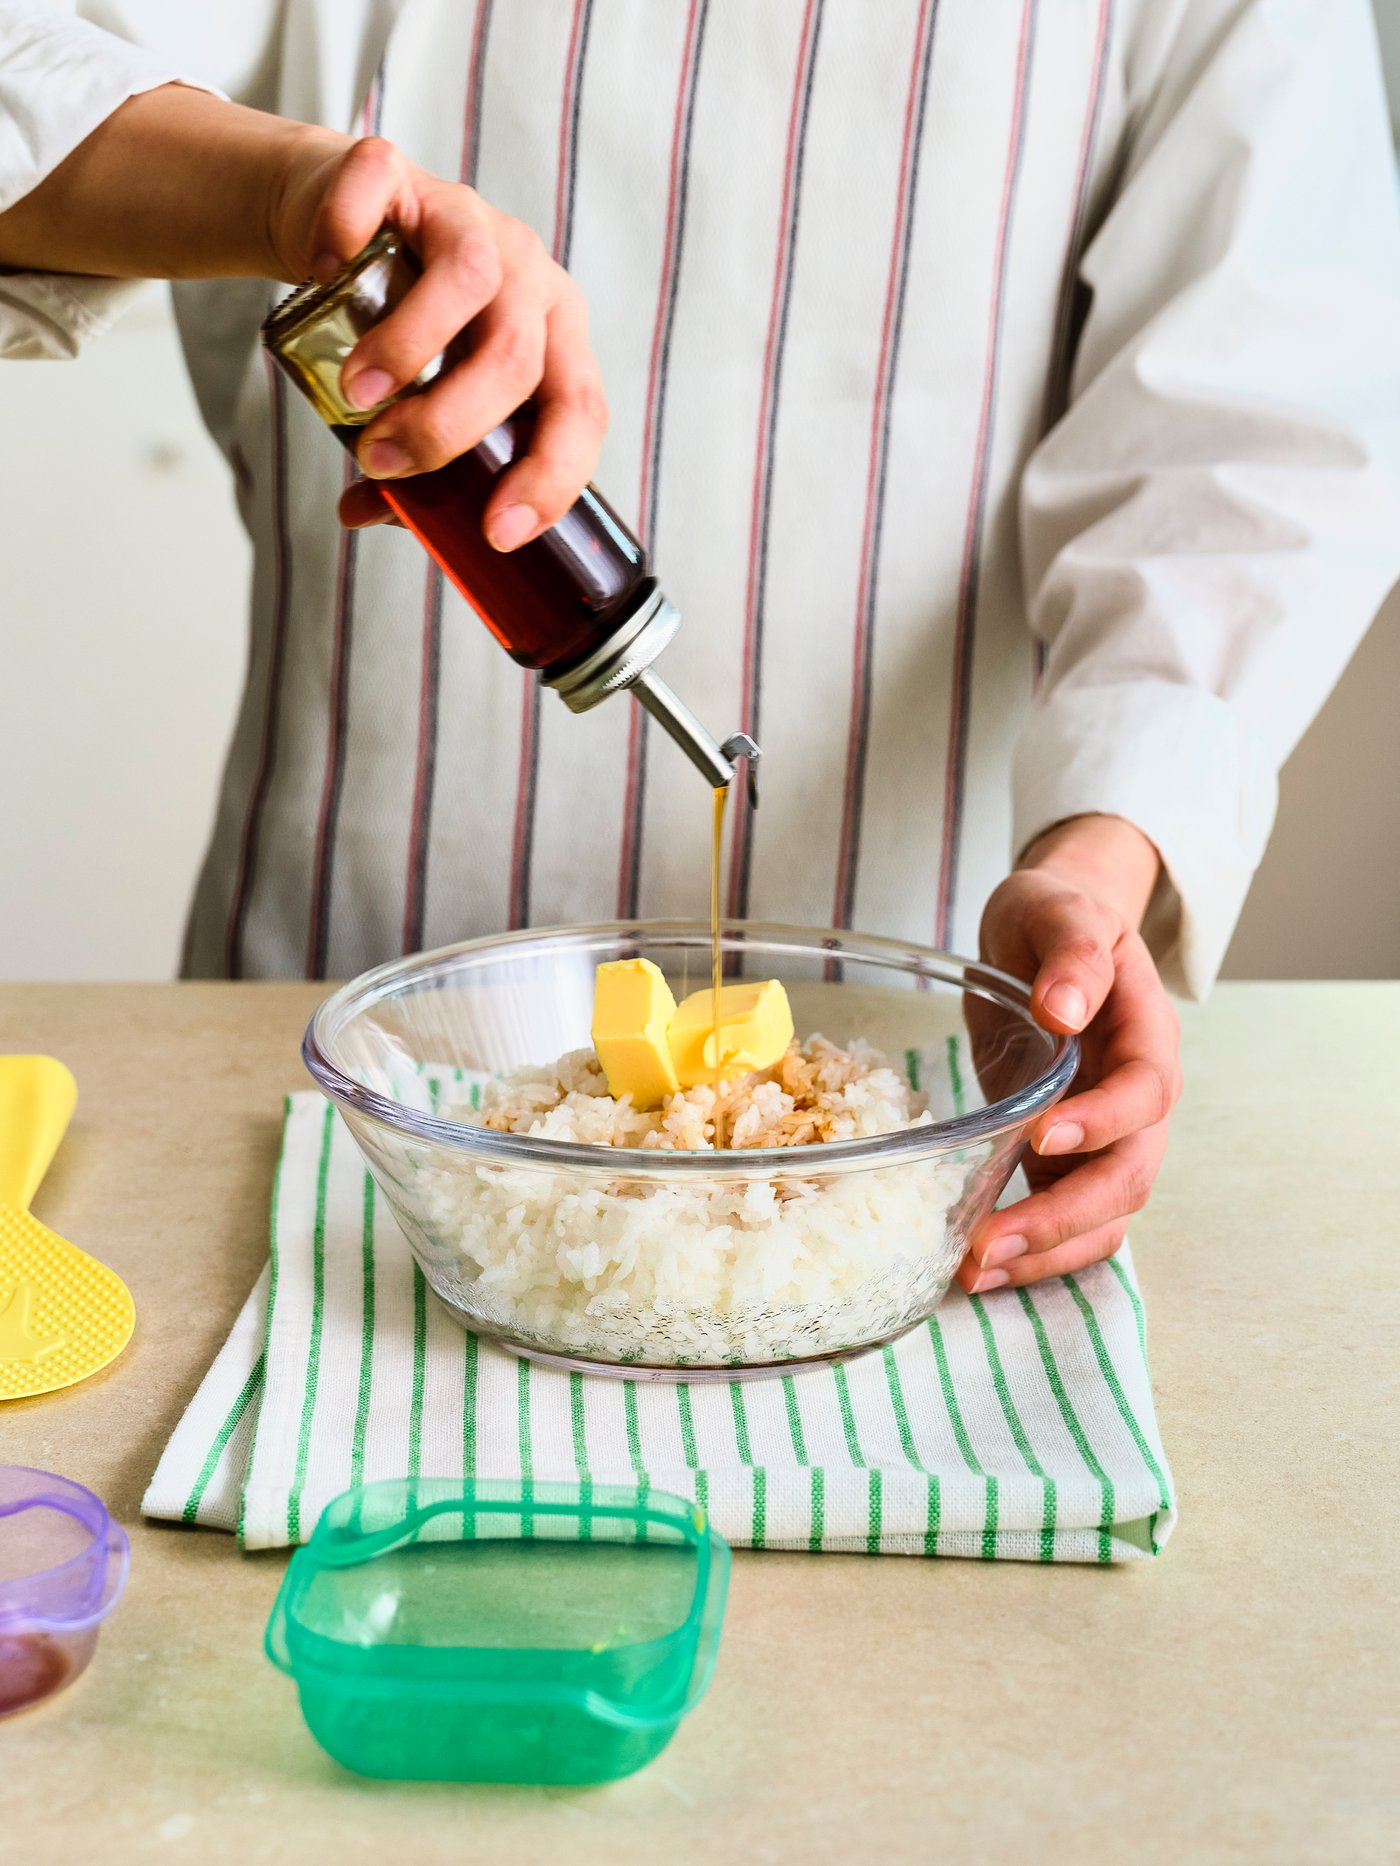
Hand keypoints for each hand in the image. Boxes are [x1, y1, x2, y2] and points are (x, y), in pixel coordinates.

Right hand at [269, 132, 606, 546]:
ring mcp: (469, 217)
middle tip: (384, 460)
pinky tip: (322, 275)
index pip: (580, 412)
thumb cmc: (400, 326)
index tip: (497, 532)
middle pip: (517, 357)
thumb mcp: (419, 400)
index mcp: (555, 339)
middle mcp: (528, 276)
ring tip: (356, 394)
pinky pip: (379, 193)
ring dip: (410, 349)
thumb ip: (410, 464)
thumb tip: (364, 514)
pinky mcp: (401, 174)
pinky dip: (346, 237)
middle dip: (449, 426)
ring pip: (469, 281)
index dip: (550, 478)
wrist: (341, 228)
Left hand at [956, 814, 1180, 1293]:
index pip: (1145, 1093)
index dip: (1102, 1121)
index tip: (1042, 1133)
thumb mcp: (1060, 912)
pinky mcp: (1067, 1158)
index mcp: (1147, 1036)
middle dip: (1062, 1216)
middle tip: (991, 1243)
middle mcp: (1138, 1100)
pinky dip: (1033, 1251)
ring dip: (1046, 1251)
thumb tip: (1066, 1006)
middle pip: (1128, 1176)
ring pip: (1103, 1215)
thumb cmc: (1055, 918)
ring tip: (975, 1273)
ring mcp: (1106, 1137)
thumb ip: (1072, 954)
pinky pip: (1068, 1219)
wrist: (1050, 936)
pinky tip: (977, 1266)